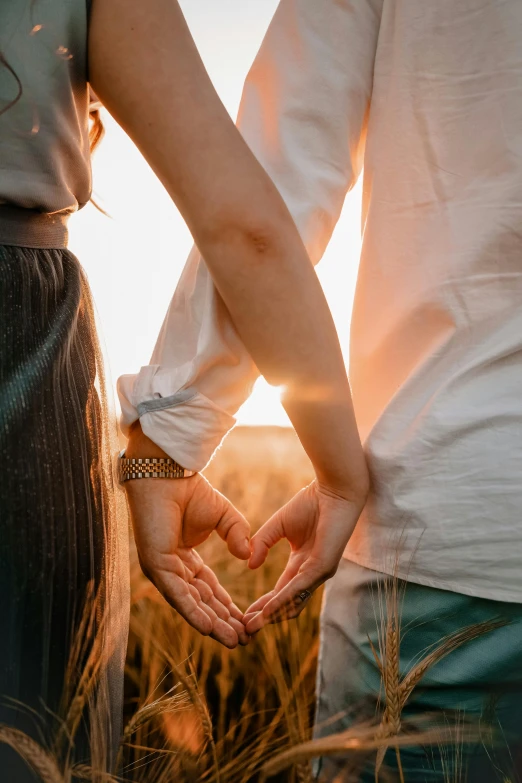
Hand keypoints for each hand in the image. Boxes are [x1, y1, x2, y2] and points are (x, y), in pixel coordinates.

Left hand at [125, 426, 250, 648]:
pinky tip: (209, 628)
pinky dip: (193, 612)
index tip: (246, 622)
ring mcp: (162, 570)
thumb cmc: (190, 490)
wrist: (168, 473)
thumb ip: (239, 535)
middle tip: (242, 640)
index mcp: (184, 558)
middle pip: (201, 601)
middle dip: (222, 622)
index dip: (227, 606)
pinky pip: (177, 594)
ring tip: (233, 641)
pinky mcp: (156, 566)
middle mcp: (172, 568)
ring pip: (190, 603)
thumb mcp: (225, 516)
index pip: (208, 589)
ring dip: (212, 624)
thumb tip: (247, 556)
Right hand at [243, 481, 365, 633]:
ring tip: (252, 625)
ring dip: (272, 615)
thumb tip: (250, 565)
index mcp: (303, 563)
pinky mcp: (323, 567)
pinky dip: (281, 601)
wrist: (333, 490)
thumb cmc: (311, 503)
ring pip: (293, 602)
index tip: (245, 615)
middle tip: (245, 629)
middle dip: (266, 617)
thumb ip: (262, 543)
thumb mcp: (278, 526)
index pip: (281, 591)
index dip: (264, 604)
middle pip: (287, 603)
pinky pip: (299, 589)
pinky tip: (267, 609)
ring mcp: (319, 572)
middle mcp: (312, 572)